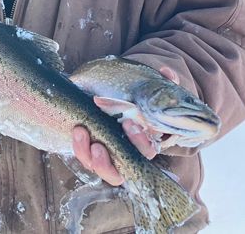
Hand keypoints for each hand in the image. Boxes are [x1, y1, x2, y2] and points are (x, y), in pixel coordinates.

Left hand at [72, 66, 178, 185]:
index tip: (131, 123)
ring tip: (81, 133)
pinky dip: (80, 147)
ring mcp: (109, 155)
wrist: (120, 98)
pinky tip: (77, 130)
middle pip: (121, 171)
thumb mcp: (151, 90)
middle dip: (109, 160)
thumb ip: (164, 82)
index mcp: (145, 142)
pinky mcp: (92, 151)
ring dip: (90, 156)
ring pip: (102, 169)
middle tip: (99, 144)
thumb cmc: (139, 98)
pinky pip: (85, 157)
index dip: (140, 142)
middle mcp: (127, 154)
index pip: (147, 151)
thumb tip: (167, 73)